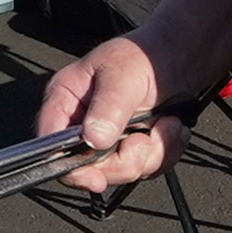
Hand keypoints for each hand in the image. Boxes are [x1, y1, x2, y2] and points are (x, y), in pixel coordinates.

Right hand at [36, 37, 176, 195]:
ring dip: (152, 153)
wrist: (180, 56)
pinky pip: (147, 170)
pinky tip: (169, 127)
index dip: (70, 167)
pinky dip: (166, 151)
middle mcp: (81, 124)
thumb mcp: (123, 75)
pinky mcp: (131, 150)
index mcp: (65, 101)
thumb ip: (108, 107)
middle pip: (88, 169)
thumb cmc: (144, 54)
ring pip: (122, 172)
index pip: (51, 145)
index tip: (96, 178)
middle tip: (144, 139)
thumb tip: (93, 138)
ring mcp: (107, 141)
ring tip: (164, 123)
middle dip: (125, 160)